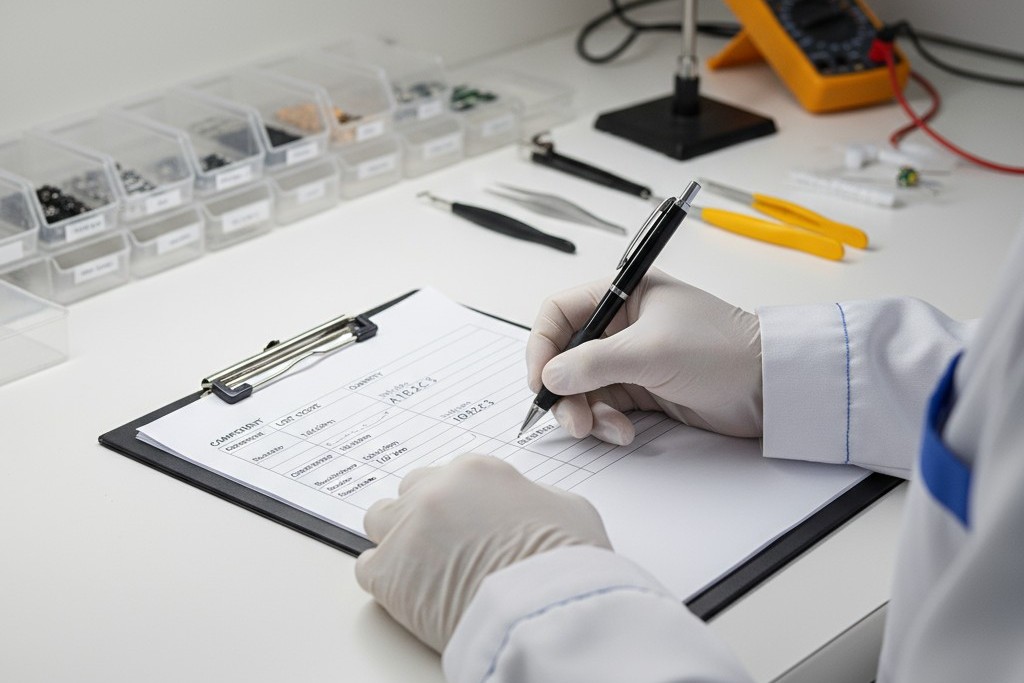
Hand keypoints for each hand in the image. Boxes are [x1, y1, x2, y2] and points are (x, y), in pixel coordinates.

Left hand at [354, 454, 611, 652]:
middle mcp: (435, 492)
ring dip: (396, 538)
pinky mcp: (388, 573)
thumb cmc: (566, 562)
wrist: (545, 609)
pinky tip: (409, 590)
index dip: (461, 502)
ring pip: (379, 520)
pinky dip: (383, 577)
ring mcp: (407, 530)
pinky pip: (366, 566)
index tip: (467, 522)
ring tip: (421, 566)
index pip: (450, 476)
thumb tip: (527, 508)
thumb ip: (535, 497)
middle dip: (425, 513)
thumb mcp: (569, 508)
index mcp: (476, 471)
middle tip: (445, 543)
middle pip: (410, 491)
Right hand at [526, 268, 762, 443]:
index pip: (560, 314)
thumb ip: (594, 362)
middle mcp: (621, 325)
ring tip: (604, 430)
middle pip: (566, 356)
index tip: (540, 381)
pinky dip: (606, 423)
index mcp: (623, 295)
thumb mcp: (652, 351)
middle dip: (564, 390)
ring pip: (583, 387)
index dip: (542, 346)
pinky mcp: (643, 389)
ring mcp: (631, 359)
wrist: (770, 387)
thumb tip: (550, 375)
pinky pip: (605, 407)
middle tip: (571, 420)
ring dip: (585, 412)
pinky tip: (624, 433)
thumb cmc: (722, 350)